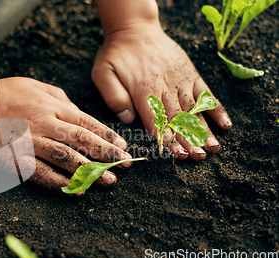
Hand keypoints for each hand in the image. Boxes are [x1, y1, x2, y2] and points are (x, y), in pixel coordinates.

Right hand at [0, 77, 131, 192]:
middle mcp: (43, 122)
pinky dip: (59, 182)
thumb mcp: (31, 85)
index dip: (107, 135)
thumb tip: (78, 110)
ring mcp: (29, 142)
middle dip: (107, 154)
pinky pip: (40, 173)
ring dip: (90, 170)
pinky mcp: (13, 159)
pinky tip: (75, 190)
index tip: (123, 147)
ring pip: (66, 157)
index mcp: (49, 104)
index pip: (86, 121)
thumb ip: (57, 96)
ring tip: (108, 181)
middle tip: (125, 166)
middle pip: (82, 140)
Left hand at [91, 23, 231, 160]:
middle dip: (187, 139)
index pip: (156, 119)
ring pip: (193, 109)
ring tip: (212, 148)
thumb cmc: (116, 54)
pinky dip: (216, 108)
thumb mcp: (102, 72)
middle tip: (197, 157)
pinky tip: (225, 124)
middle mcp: (164, 87)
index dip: (166, 137)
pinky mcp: (190, 74)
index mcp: (143, 90)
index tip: (175, 154)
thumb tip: (127, 119)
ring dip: (203, 129)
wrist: (135, 29)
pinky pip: (205, 93)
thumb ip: (113, 96)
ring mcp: (180, 80)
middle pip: (177, 118)